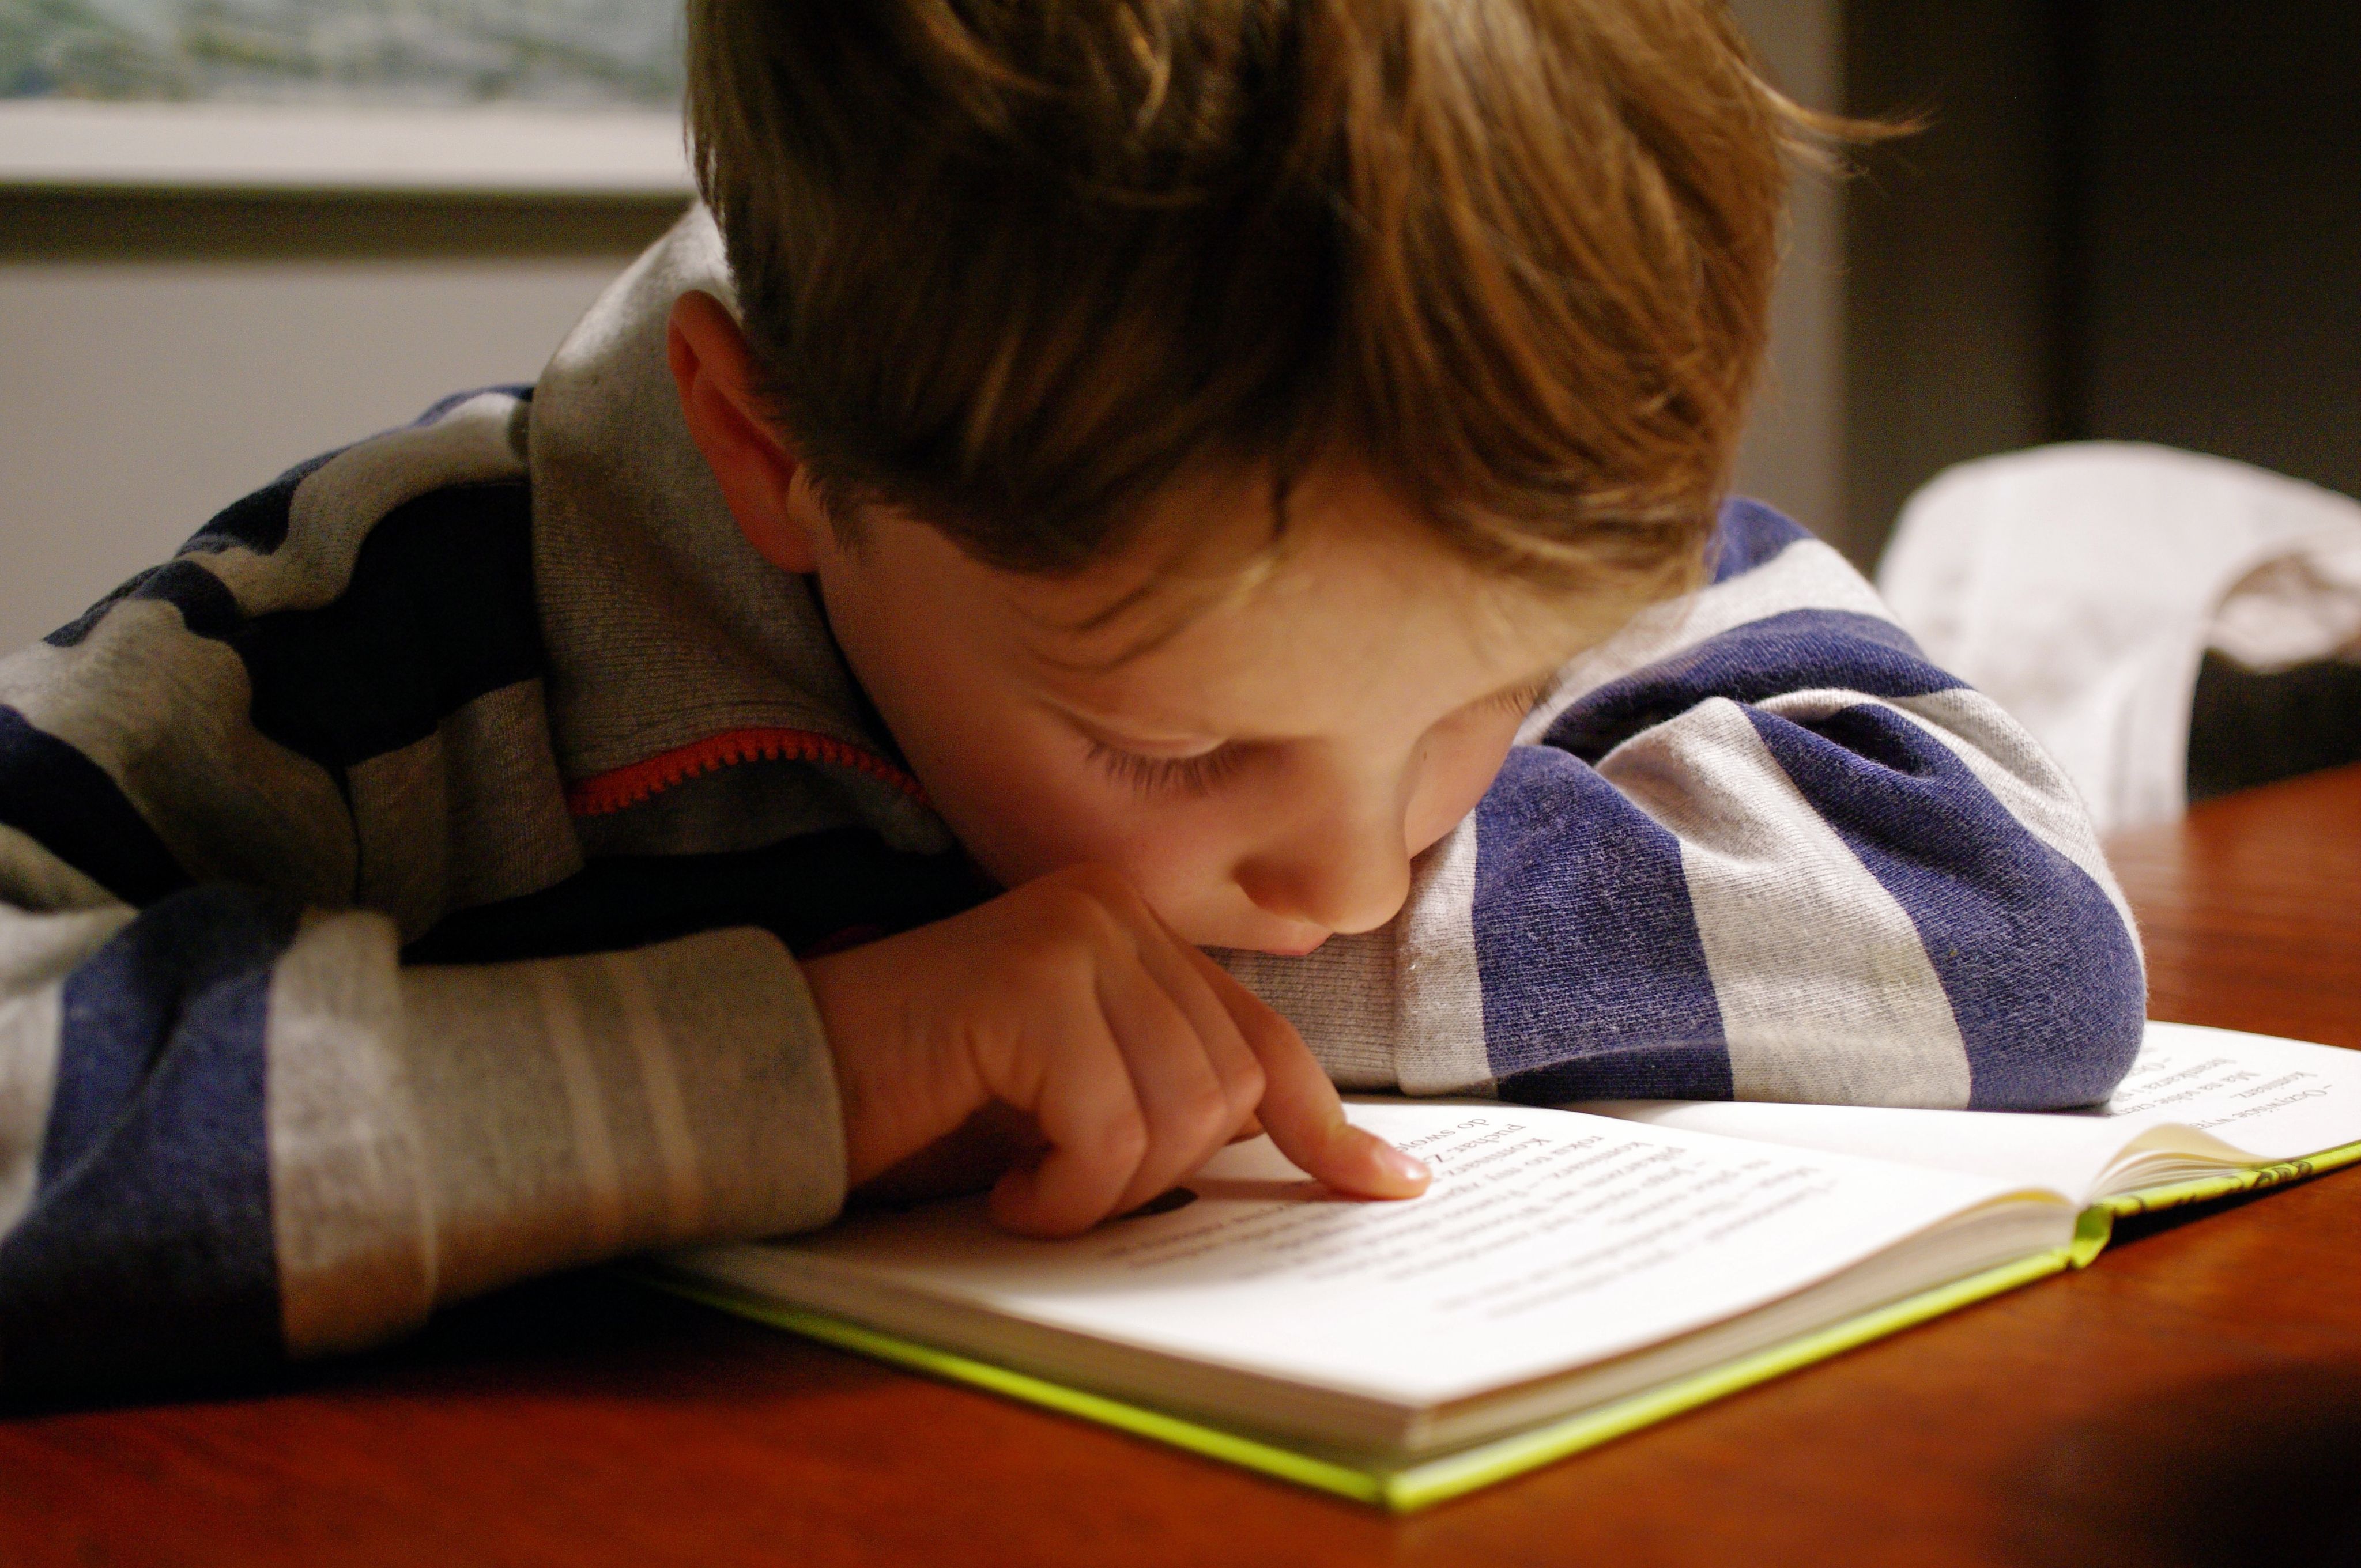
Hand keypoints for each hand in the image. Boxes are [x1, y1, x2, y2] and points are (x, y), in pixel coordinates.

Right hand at [801, 864, 1429, 1235]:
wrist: (776, 1083)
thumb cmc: (919, 1104)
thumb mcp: (1070, 1100)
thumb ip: (1169, 1096)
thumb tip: (1309, 1158)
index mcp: (1132, 929)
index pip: (1261, 1039)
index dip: (1329, 1126)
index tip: (1388, 1187)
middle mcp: (1112, 910)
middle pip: (1228, 1089)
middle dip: (1161, 1176)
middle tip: (1064, 1190)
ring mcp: (1074, 935)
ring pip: (1182, 1115)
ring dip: (1105, 1190)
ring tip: (1024, 1184)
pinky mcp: (1031, 983)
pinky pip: (1109, 1132)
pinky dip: (1062, 1193)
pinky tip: (1002, 1188)